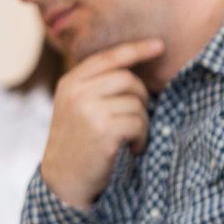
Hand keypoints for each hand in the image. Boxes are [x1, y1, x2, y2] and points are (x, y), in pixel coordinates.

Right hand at [40, 38, 163, 209]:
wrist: (64, 179)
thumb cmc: (79, 142)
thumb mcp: (78, 107)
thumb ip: (98, 86)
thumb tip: (138, 70)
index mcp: (71, 82)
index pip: (109, 57)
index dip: (137, 49)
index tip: (159, 45)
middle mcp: (77, 92)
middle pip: (129, 80)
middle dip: (141, 99)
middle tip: (134, 120)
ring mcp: (89, 110)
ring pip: (137, 103)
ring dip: (141, 123)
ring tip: (127, 138)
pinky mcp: (103, 130)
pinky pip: (139, 123)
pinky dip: (141, 138)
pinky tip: (130, 148)